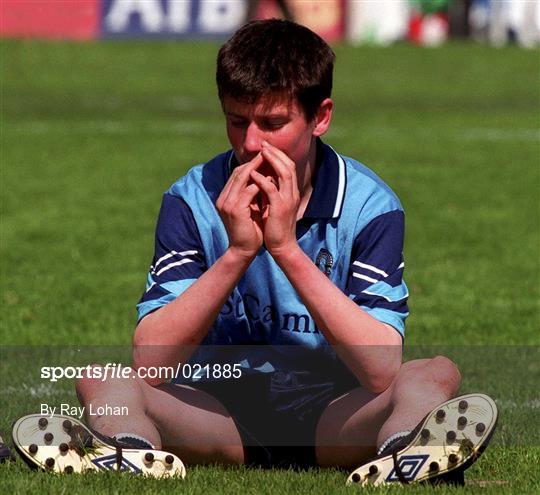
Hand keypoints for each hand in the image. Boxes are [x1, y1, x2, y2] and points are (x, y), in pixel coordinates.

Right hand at [216, 154, 264, 259]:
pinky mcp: (234, 210)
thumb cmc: (250, 230)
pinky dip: (258, 184)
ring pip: (241, 178)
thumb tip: (263, 178)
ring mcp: (227, 203)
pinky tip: (269, 180)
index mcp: (225, 197)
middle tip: (268, 154)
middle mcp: (223, 198)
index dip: (251, 164)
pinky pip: (247, 191)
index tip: (266, 158)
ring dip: (256, 169)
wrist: (243, 250)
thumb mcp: (251, 208)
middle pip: (238, 172)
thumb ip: (253, 194)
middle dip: (254, 162)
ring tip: (270, 162)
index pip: (237, 174)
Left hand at [249, 141, 299, 257]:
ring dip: (272, 161)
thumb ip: (270, 192)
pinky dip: (263, 179)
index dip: (278, 155)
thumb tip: (261, 179)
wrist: (282, 246)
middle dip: (276, 153)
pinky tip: (253, 174)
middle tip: (264, 145)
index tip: (266, 148)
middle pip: (289, 165)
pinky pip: (272, 189)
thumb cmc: (275, 228)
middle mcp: (292, 194)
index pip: (289, 167)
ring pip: (284, 173)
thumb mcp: (274, 206)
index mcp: (291, 192)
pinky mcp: (280, 208)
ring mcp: (288, 200)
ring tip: (261, 153)